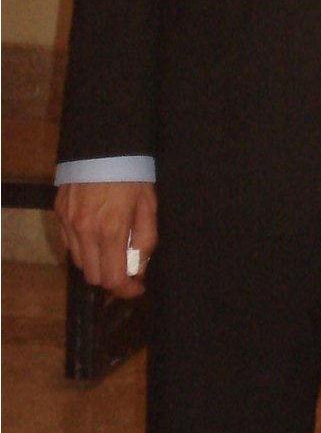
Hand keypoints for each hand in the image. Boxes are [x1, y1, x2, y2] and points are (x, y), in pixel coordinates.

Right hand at [55, 181, 157, 298]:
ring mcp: (68, 222)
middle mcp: (85, 231)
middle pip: (93, 276)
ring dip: (97, 263)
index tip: (137, 288)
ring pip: (79, 262)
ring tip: (113, 249)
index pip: (112, 278)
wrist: (105, 142)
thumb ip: (146, 240)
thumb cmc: (132, 173)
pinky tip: (97, 234)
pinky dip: (83, 247)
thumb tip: (139, 268)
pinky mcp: (60, 213)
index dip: (126, 290)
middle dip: (111, 278)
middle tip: (127, 268)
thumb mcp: (149, 205)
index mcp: (111, 230)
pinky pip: (69, 243)